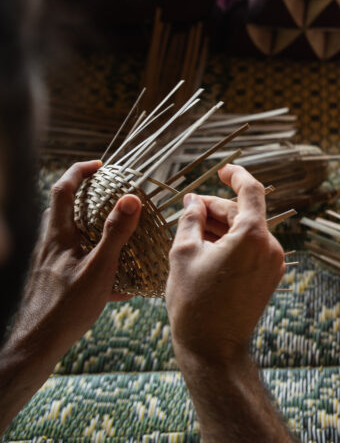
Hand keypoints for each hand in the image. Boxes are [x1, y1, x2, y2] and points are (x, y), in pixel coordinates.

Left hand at [6, 160, 140, 363]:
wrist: (36, 346)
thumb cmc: (66, 309)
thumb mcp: (98, 269)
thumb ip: (115, 234)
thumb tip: (130, 199)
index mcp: (58, 236)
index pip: (63, 191)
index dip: (80, 172)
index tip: (101, 165)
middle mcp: (50, 245)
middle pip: (66, 210)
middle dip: (88, 198)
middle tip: (113, 195)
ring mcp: (51, 264)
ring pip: (74, 238)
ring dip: (95, 231)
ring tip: (122, 237)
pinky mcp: (56, 283)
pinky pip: (79, 265)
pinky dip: (99, 266)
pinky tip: (121, 286)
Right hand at [166, 165, 284, 363]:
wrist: (213, 349)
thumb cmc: (194, 302)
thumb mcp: (183, 254)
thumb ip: (191, 220)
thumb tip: (193, 202)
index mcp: (253, 236)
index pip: (251, 190)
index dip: (236, 175)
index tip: (222, 170)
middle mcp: (270, 247)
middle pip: (245, 213)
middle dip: (217, 207)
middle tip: (189, 208)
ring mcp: (273, 263)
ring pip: (247, 231)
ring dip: (222, 225)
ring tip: (193, 228)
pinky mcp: (269, 276)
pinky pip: (251, 249)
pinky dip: (231, 242)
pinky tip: (207, 245)